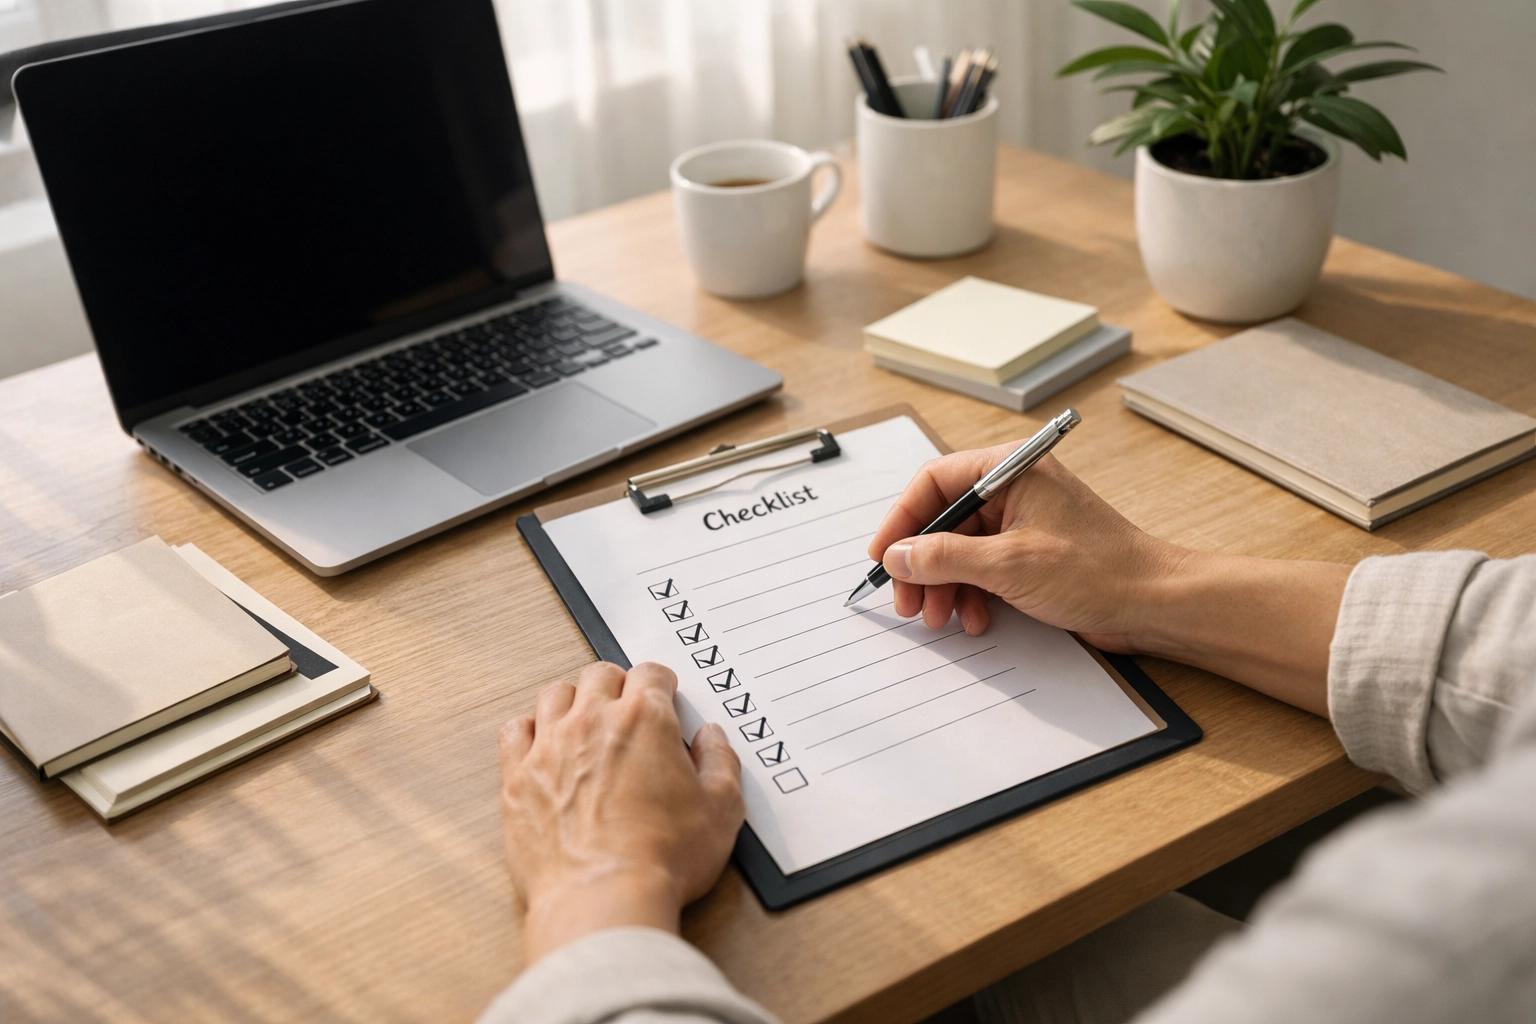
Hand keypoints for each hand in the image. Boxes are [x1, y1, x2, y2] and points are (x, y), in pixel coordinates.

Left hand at [499, 662, 742, 961]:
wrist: (602, 900)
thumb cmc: (662, 859)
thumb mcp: (721, 811)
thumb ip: (720, 763)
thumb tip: (712, 739)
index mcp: (644, 720)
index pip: (650, 674)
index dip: (661, 684)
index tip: (663, 696)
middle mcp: (592, 722)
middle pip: (600, 674)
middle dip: (618, 684)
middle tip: (626, 705)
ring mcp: (549, 747)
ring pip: (555, 695)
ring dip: (573, 700)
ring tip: (584, 719)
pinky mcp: (518, 779)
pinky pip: (514, 731)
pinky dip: (528, 730)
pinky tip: (540, 742)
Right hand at [868, 448, 1184, 650]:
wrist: (1154, 603)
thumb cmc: (1100, 570)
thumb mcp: (1009, 564)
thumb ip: (945, 558)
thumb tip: (899, 555)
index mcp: (1010, 470)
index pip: (935, 483)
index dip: (902, 521)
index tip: (884, 556)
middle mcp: (1014, 490)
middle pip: (944, 521)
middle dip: (922, 564)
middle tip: (907, 601)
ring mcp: (1023, 523)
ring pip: (961, 551)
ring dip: (945, 586)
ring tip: (940, 618)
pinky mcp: (1031, 555)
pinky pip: (984, 569)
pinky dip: (972, 595)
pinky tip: (975, 619)